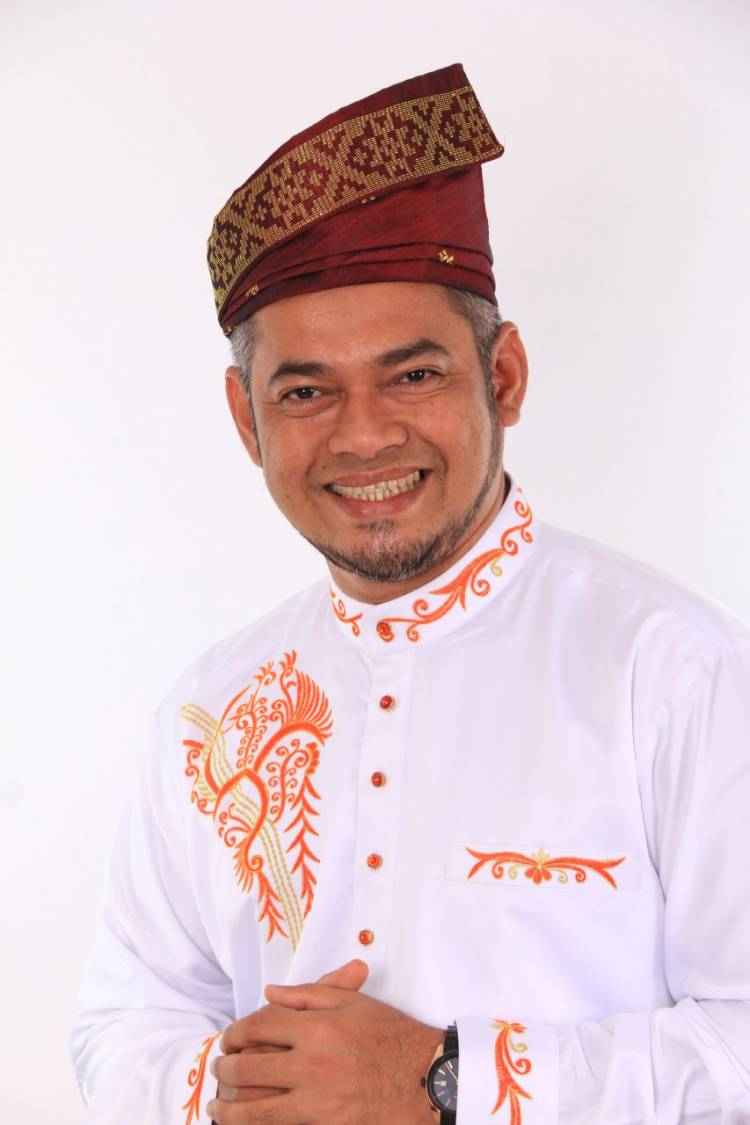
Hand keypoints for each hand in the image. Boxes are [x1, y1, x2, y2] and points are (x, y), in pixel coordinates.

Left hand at [207, 961, 441, 1123]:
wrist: (425, 1077)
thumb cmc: (390, 1035)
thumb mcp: (353, 1002)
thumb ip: (307, 995)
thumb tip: (268, 993)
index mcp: (317, 1026)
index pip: (259, 1026)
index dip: (237, 1032)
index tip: (229, 1038)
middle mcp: (312, 1062)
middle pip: (250, 1067)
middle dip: (226, 1068)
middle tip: (219, 1069)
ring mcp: (317, 1099)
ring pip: (256, 1108)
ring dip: (230, 1108)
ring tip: (219, 1107)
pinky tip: (246, 1124)